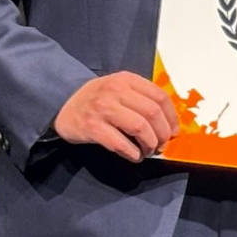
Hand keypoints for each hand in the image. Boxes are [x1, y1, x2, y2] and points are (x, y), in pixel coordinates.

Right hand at [52, 72, 178, 161]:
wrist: (62, 104)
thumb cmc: (98, 98)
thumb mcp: (120, 87)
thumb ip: (141, 97)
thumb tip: (169, 122)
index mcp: (127, 79)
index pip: (160, 97)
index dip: (172, 117)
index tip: (174, 131)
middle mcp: (116, 91)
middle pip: (152, 113)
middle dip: (163, 133)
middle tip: (163, 145)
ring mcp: (103, 109)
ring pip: (139, 128)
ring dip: (150, 144)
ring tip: (149, 151)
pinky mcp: (92, 127)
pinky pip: (120, 143)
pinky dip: (132, 153)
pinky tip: (135, 156)